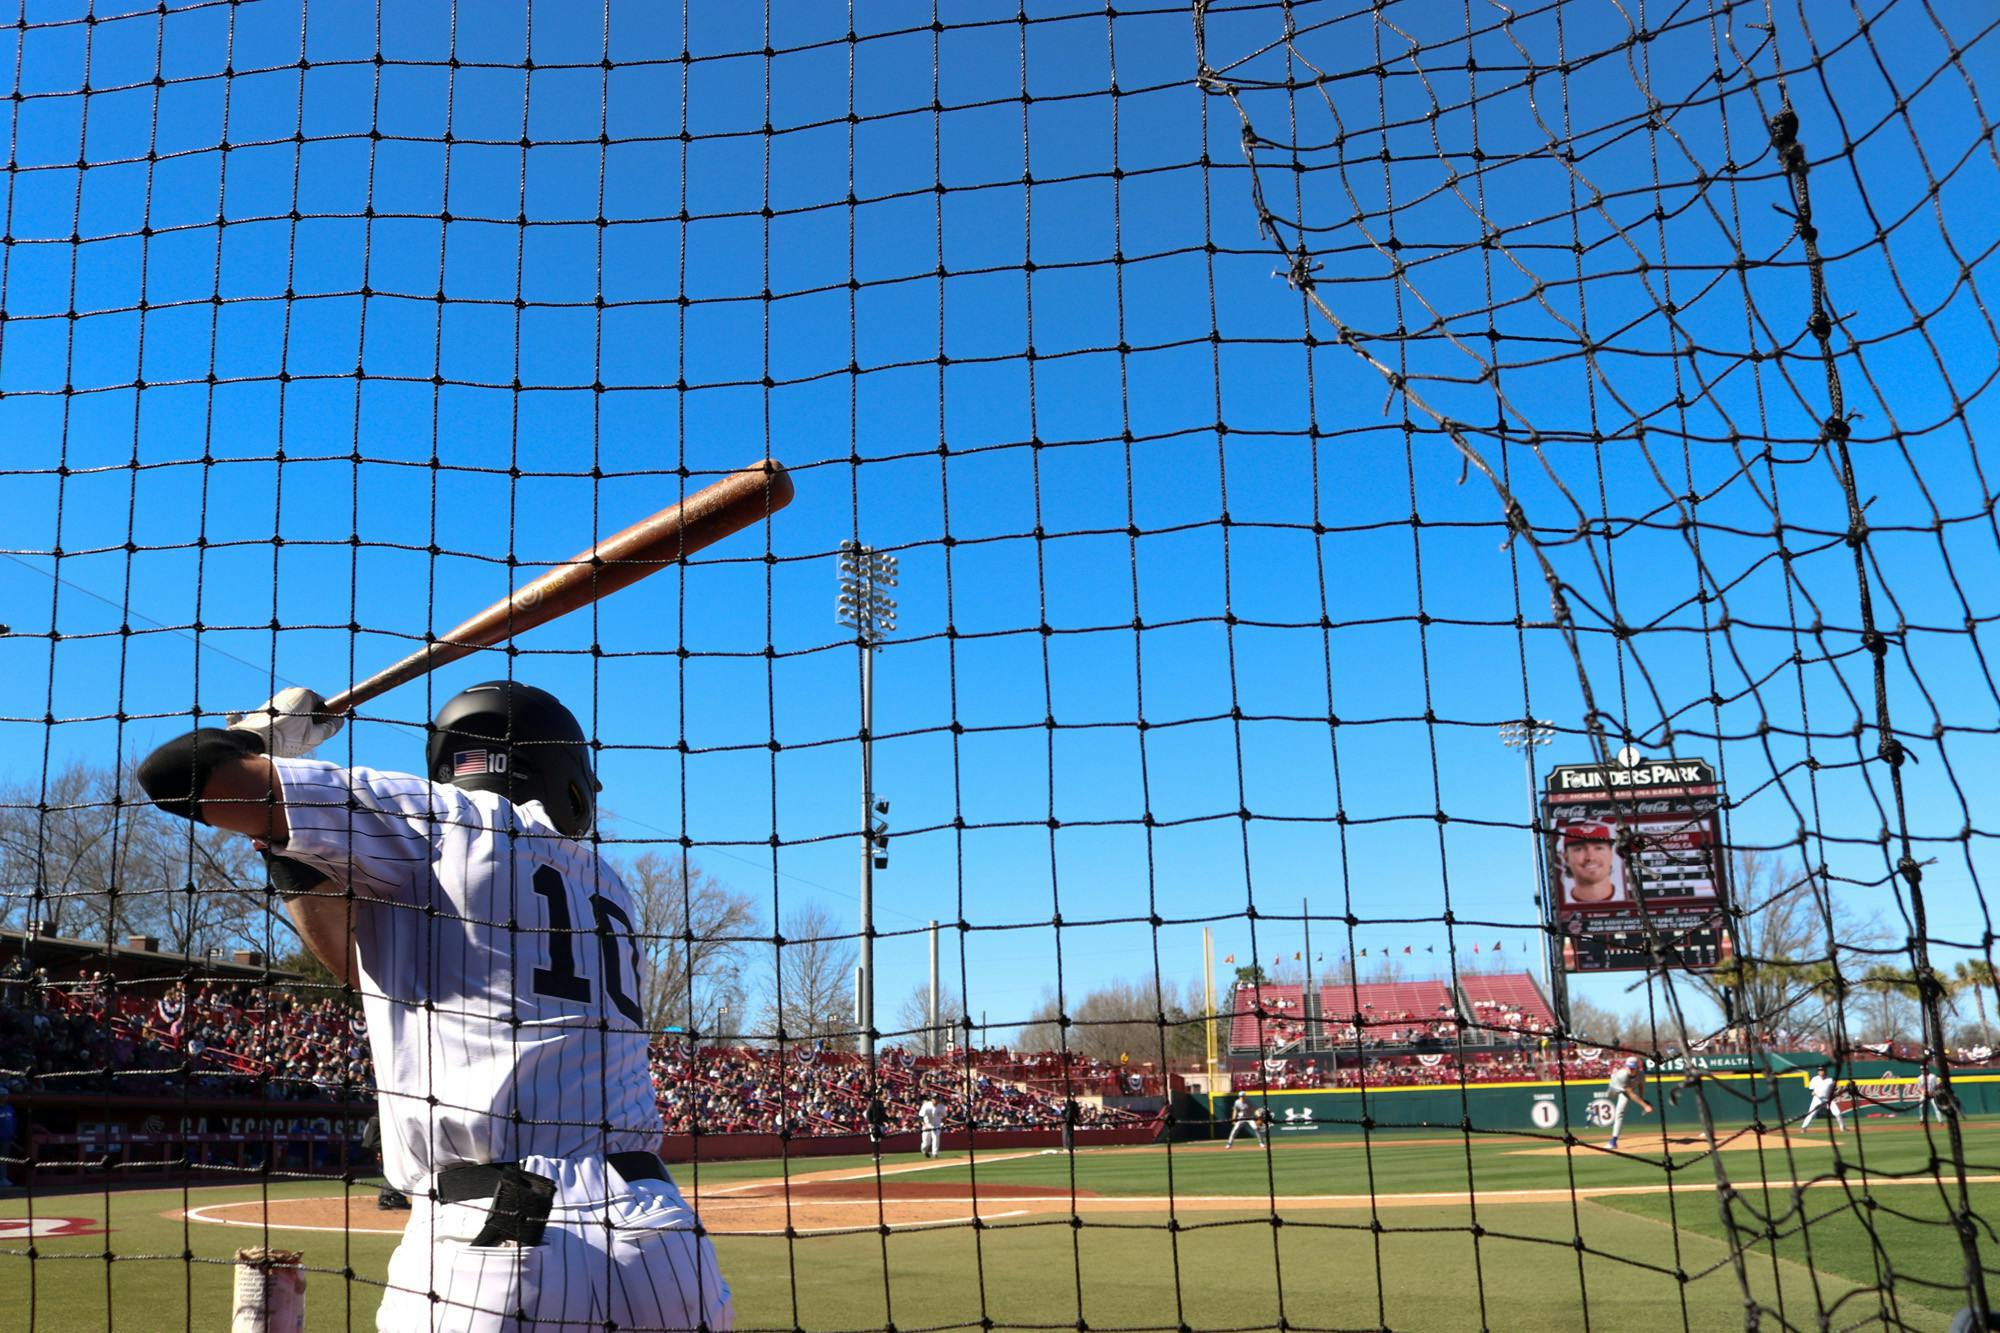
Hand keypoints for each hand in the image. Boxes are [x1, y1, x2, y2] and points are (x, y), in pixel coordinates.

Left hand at [228, 687, 342, 757]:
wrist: (254, 741)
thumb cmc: (287, 738)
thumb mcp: (315, 736)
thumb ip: (330, 728)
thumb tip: (339, 721)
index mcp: (306, 694)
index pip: (323, 706)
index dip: (324, 720)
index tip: (319, 732)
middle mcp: (291, 691)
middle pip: (308, 708)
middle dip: (309, 722)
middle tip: (304, 738)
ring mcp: (277, 698)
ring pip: (294, 712)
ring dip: (295, 724)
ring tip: (289, 739)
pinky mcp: (265, 706)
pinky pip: (281, 715)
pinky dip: (282, 724)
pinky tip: (279, 736)